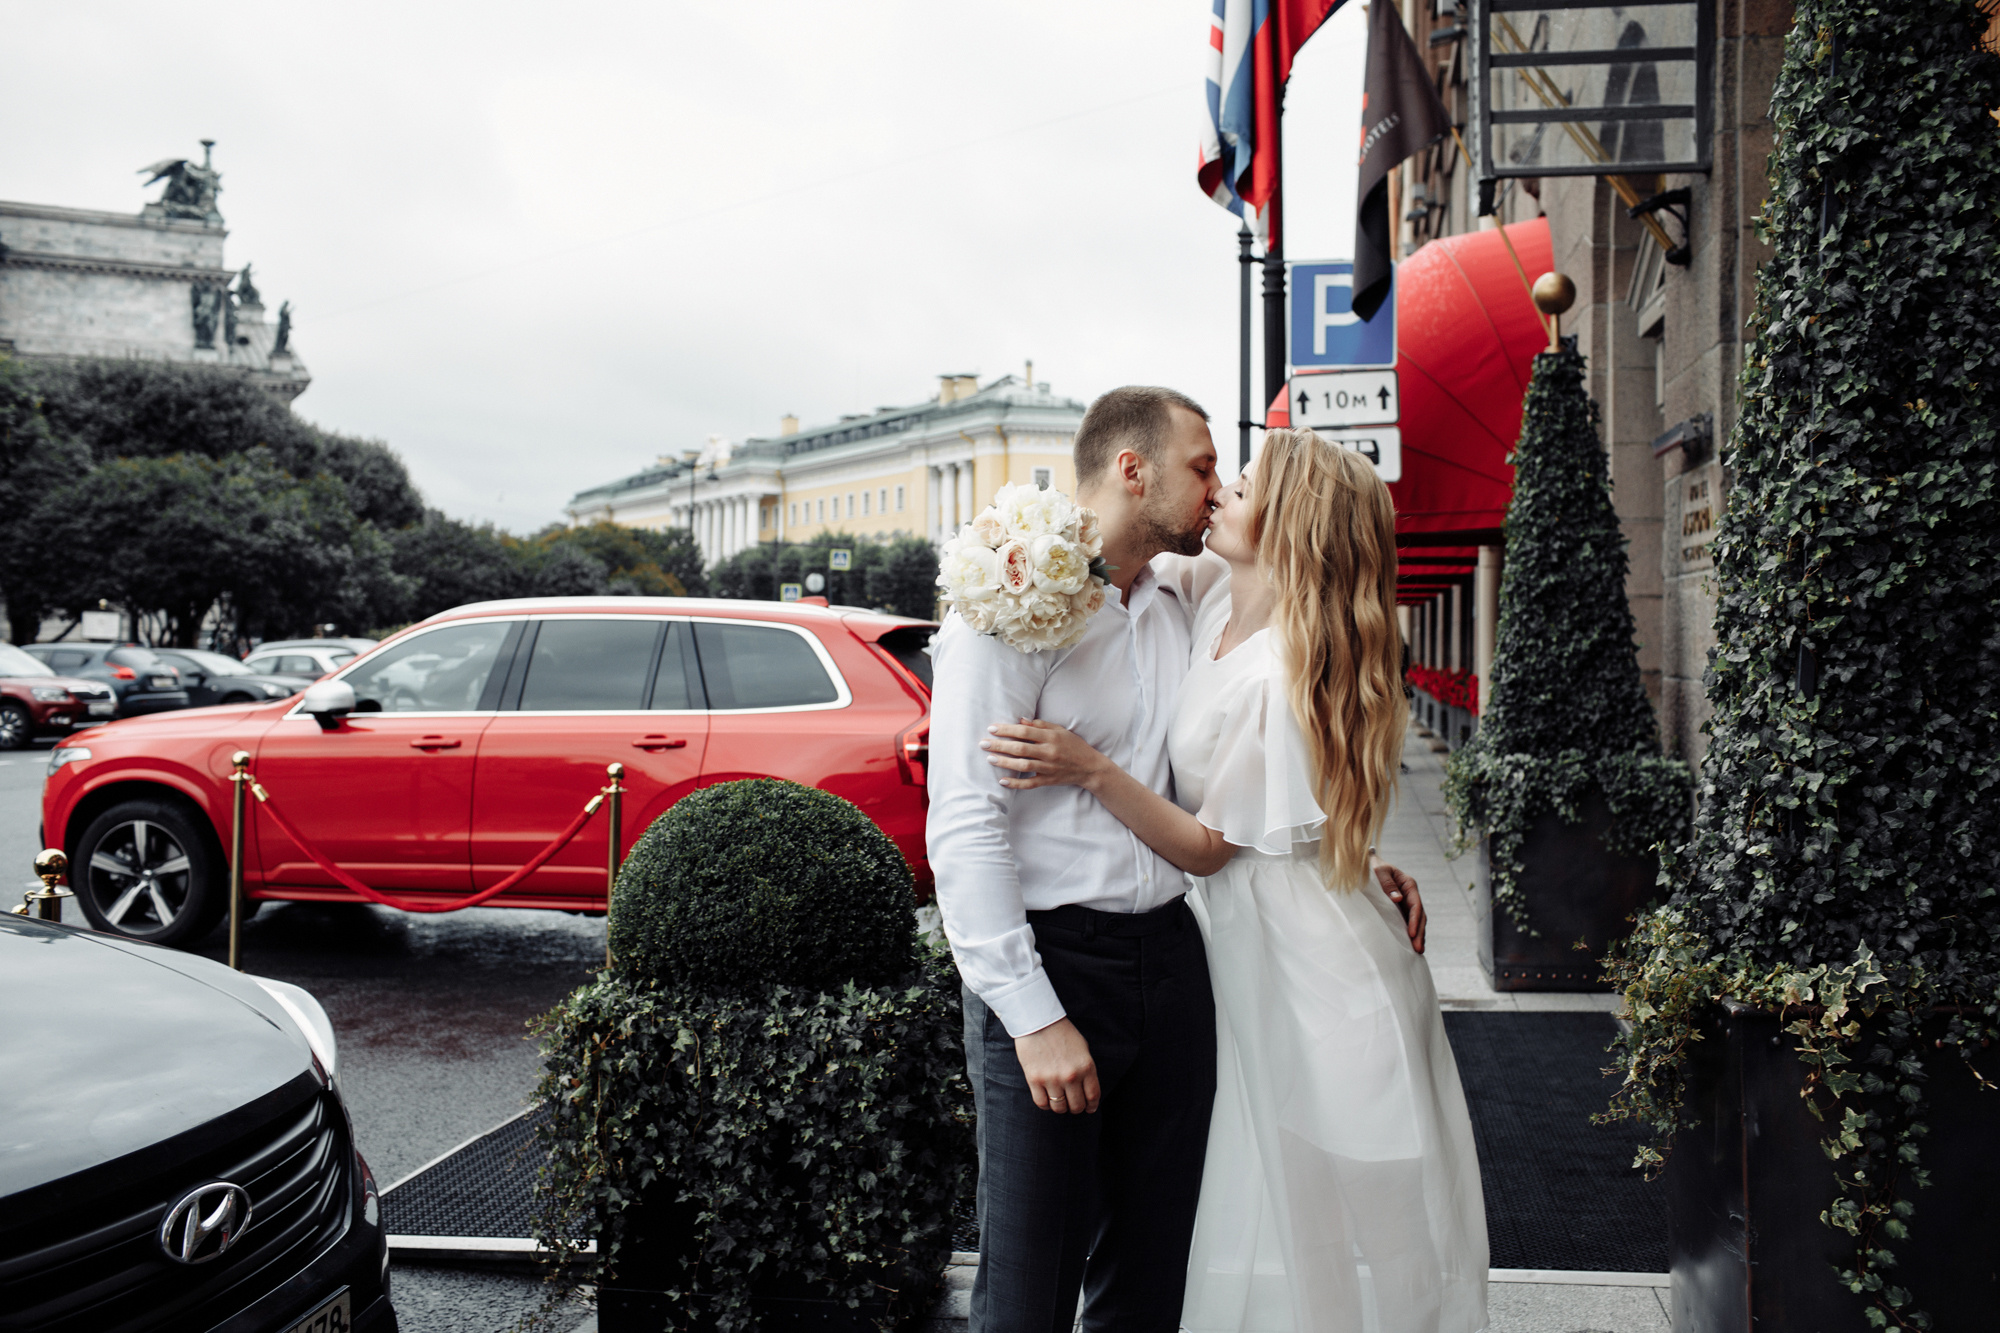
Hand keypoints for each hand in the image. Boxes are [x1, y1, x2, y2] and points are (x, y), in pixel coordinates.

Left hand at [982, 719, 1110, 790]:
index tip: (992, 728)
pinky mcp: (1048, 780)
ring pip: (1022, 765)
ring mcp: (1048, 767)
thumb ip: (1041, 725)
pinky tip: (1002, 781)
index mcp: (1051, 737)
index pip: (1024, 731)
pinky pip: (1029, 783)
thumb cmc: (1074, 746)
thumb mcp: (1060, 730)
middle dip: (1000, 745)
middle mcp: (1049, 752)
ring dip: (1004, 762)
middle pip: (1020, 748)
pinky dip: (1016, 783)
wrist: (1090, 768)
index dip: (1007, 730)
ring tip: (989, 758)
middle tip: (983, 743)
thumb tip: (1021, 720)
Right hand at [1014, 1017, 1099, 1113]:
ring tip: (1059, 1102)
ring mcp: (1052, 1079)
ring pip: (1059, 1107)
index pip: (1093, 1096)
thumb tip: (1087, 1089)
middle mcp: (1071, 1076)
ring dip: (1061, 1108)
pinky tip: (1047, 1100)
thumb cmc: (1062, 1033)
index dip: (1092, 1106)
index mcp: (1086, 1067)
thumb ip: (1086, 1069)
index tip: (1089, 1108)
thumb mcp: (1082, 1048)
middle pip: (1076, 1105)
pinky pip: (1042, 1103)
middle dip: (1076, 1108)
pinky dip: (1045, 1105)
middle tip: (1073, 1105)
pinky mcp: (1034, 1079)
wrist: (1038, 1021)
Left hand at [1373, 859, 1426, 954]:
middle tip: (1418, 949)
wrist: (1366, 865)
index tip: (1412, 933)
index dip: (1415, 920)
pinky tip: (1410, 946)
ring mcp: (1406, 903)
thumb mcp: (1379, 870)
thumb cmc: (1372, 866)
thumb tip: (1398, 899)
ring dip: (1418, 936)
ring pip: (1416, 921)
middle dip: (1419, 933)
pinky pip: (1408, 922)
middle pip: (1419, 915)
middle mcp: (1410, 895)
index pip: (1415, 905)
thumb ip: (1387, 883)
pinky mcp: (1400, 910)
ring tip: (1418, 951)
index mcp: (1409, 884)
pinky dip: (1411, 934)